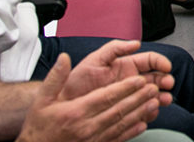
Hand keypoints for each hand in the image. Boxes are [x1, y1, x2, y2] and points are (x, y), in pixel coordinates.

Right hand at [17, 48, 166, 141]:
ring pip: (121, 124)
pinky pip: (117, 139)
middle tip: (154, 88)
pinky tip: (142, 124)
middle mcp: (86, 127)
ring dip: (139, 113)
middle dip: (138, 98)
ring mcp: (92, 139)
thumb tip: (64, 58)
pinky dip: (132, 132)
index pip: (105, 97)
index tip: (139, 79)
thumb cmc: (39, 126)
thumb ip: (55, 78)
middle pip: (118, 110)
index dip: (124, 88)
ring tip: (154, 103)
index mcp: (76, 112)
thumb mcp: (42, 100)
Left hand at [58, 40, 173, 102]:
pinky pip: (143, 111)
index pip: (150, 60)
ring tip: (163, 100)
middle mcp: (131, 80)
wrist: (65, 103)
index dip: (161, 62)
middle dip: (165, 80)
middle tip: (167, 85)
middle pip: (156, 78)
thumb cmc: (77, 82)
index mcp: (127, 65)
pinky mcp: (126, 111)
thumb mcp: (95, 59)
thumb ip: (115, 48)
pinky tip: (150, 111)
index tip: (166, 67)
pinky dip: (150, 111)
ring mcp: (130, 96)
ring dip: (161, 96)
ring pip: (152, 95)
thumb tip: (135, 43)